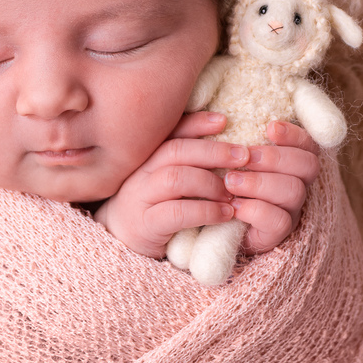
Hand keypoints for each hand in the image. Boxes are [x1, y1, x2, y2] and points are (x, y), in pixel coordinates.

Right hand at [94, 112, 247, 258]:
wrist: (121, 241)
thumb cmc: (153, 206)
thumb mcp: (167, 180)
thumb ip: (187, 162)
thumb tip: (227, 145)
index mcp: (147, 156)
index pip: (171, 131)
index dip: (196, 123)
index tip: (223, 121)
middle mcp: (140, 172)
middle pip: (176, 151)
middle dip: (213, 151)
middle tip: (242, 156)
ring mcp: (139, 197)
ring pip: (176, 178)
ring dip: (210, 182)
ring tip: (232, 193)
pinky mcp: (145, 225)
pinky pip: (177, 212)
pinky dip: (206, 210)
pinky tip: (225, 214)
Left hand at [227, 120, 320, 254]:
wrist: (212, 224)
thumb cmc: (221, 182)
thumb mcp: (225, 156)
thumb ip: (230, 137)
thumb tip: (222, 117)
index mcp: (290, 162)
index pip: (308, 144)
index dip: (295, 134)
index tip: (270, 127)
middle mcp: (297, 184)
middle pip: (308, 165)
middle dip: (275, 157)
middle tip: (245, 157)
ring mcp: (290, 210)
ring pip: (294, 191)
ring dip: (260, 183)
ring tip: (230, 181)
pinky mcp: (277, 234)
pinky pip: (279, 221)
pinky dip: (255, 210)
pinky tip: (233, 205)